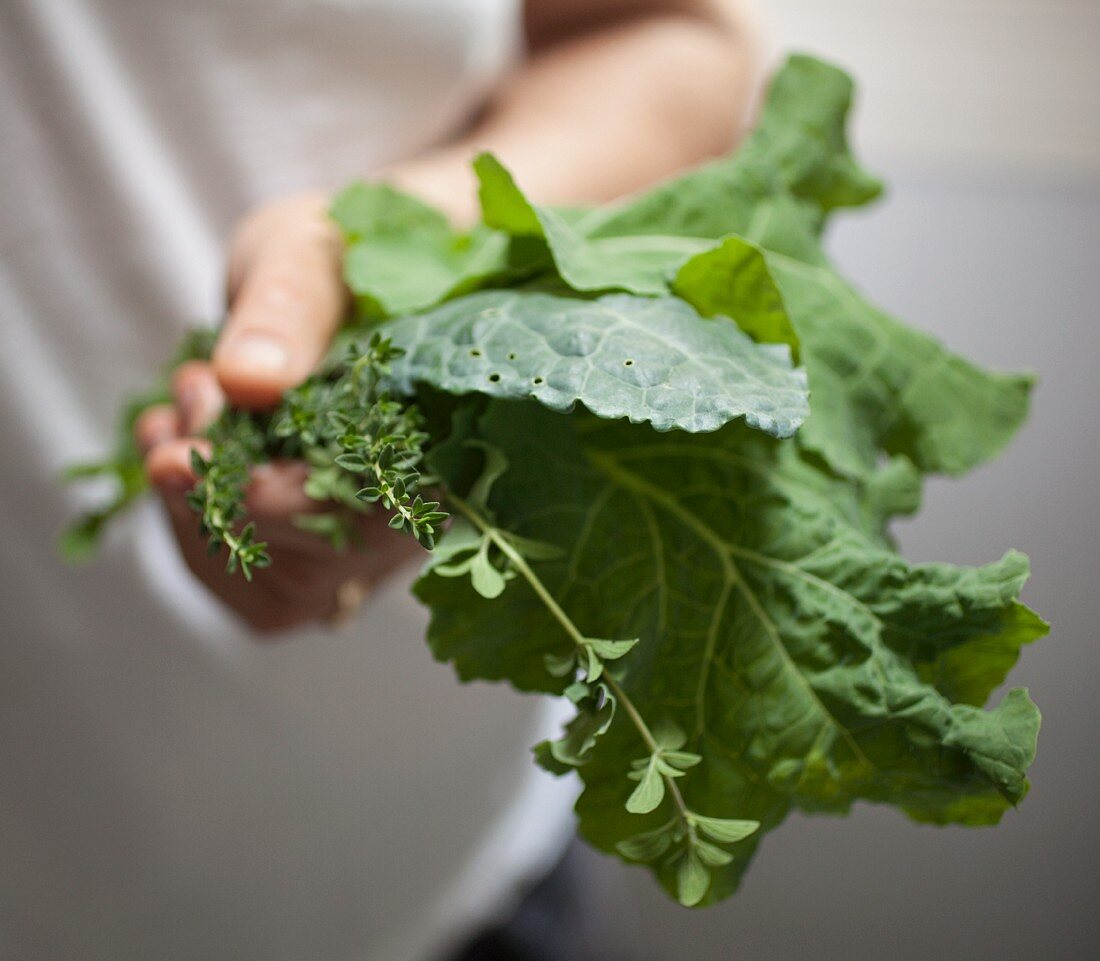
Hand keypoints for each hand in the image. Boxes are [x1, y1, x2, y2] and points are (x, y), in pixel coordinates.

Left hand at [136, 194, 420, 633]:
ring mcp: (364, 537)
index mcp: (447, 441)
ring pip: (278, 591)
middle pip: (322, 566)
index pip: (387, 517)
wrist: (347, 274)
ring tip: (174, 421)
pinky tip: (178, 451)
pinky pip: (252, 585)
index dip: (298, 507)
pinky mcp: (314, 544)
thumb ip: (291, 306)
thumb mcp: (317, 251)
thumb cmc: (350, 254)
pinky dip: (191, 528)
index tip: (226, 472)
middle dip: (228, 500)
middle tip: (182, 411)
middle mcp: (416, 510)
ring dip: (198, 516)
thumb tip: (249, 380)